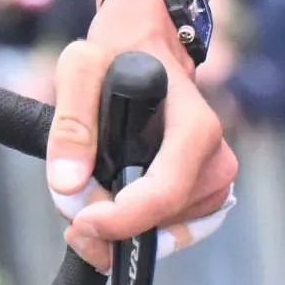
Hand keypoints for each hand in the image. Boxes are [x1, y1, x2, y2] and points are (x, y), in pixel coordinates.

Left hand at [44, 0, 239, 269]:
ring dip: (117, 227)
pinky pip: (164, 235)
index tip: (80, 222)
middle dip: (108, 225)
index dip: (121, 220)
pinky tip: (110, 201)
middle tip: (70, 201)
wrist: (148, 49)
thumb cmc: (117, 54)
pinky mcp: (205, 202)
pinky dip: (132, 228)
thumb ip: (71, 123)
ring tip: (90, 187)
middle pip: (158, 223)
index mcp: (197, 129)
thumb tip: (68, 184)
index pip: (164, 194)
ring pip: (159, 235)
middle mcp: (216, 162)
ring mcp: (215, 186)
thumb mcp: (81, 67)